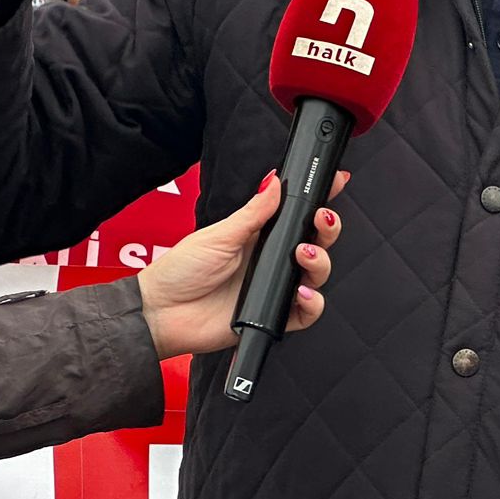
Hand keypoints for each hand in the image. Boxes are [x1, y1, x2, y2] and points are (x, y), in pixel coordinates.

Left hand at [136, 172, 346, 361]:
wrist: (162, 312)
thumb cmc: (182, 271)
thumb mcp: (219, 234)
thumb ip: (253, 212)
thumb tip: (275, 181)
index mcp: (260, 236)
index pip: (297, 215)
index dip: (320, 199)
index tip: (337, 181)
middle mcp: (272, 261)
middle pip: (317, 243)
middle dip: (328, 229)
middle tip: (322, 220)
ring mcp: (274, 288)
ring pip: (317, 275)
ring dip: (320, 262)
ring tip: (303, 255)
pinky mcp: (272, 316)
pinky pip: (306, 312)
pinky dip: (312, 303)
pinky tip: (301, 293)